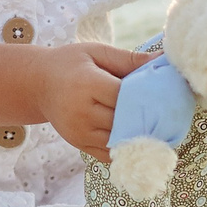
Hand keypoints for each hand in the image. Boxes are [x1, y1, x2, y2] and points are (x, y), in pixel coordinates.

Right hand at [30, 42, 154, 160]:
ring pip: (119, 140)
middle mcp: (81, 112)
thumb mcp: (96, 53)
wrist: (37, 85)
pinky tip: (138, 138)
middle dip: (147, 117)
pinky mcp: (78, 144)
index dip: (147, 96)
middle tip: (170, 113)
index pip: (124, 96)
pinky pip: (109, 153)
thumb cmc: (70, 64)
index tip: (166, 94)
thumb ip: (129, 58)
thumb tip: (163, 59)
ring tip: (158, 127)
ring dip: (139, 135)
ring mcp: (79, 132)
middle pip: (124, 120)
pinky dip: (125, 147)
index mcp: (87, 84)